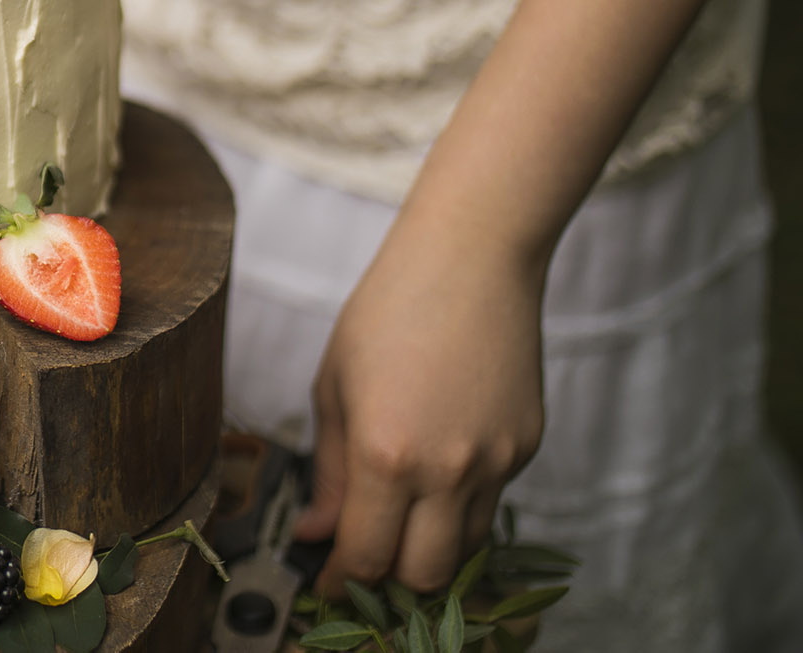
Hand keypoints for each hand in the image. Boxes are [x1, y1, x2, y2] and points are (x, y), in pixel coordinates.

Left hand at [293, 213, 546, 594]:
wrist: (471, 260)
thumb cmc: (387, 310)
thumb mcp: (334, 387)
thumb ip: (329, 471)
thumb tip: (316, 533)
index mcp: (386, 456)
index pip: (366, 557)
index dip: (343, 581)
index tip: (329, 583)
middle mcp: (447, 472)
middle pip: (424, 576)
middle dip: (390, 577)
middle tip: (364, 555)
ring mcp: (496, 463)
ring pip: (463, 548)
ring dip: (428, 546)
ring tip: (399, 515)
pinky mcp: (526, 449)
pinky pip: (490, 503)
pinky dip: (459, 505)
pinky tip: (437, 463)